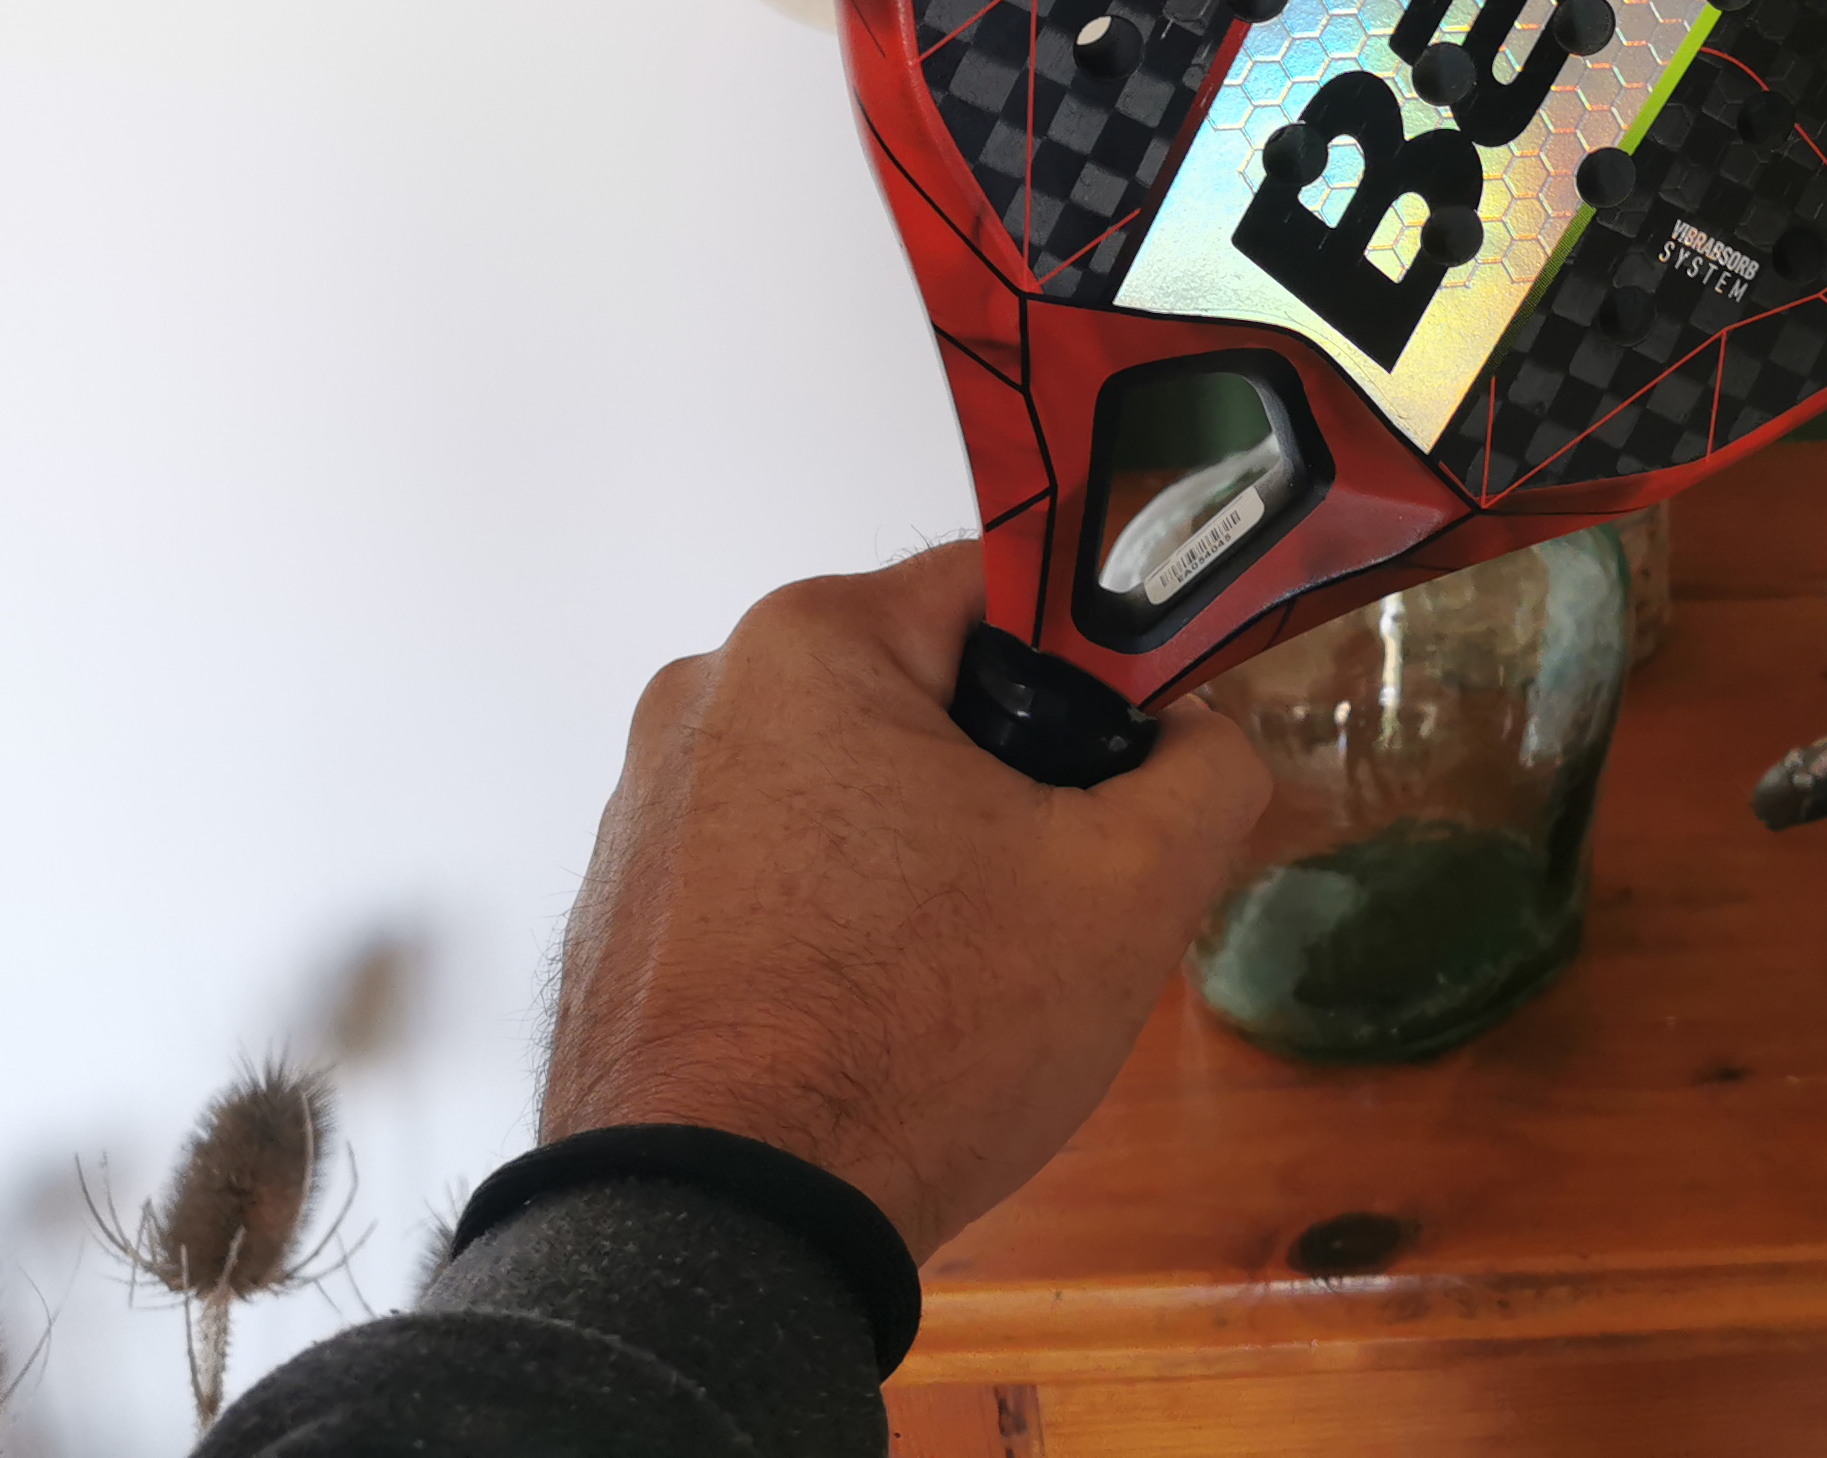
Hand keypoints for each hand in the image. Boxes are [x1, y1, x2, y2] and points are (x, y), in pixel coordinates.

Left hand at [541, 540, 1266, 1259]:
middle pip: (921, 696)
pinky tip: (873, 1015)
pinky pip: (771, 872)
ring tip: (964, 976)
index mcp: (810, 642)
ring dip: (919, 853)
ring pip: (846, 790)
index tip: (1132, 771)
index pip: (1006, 592)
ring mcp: (644, 811)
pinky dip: (835, 919)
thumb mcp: (1131, 889)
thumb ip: (1206, 770)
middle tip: (1059, 891)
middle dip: (1006, 779)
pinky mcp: (620, 914)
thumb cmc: (920, 1032)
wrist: (720, 1234)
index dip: (1099, 674)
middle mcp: (704, 695)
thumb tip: (1195, 738)